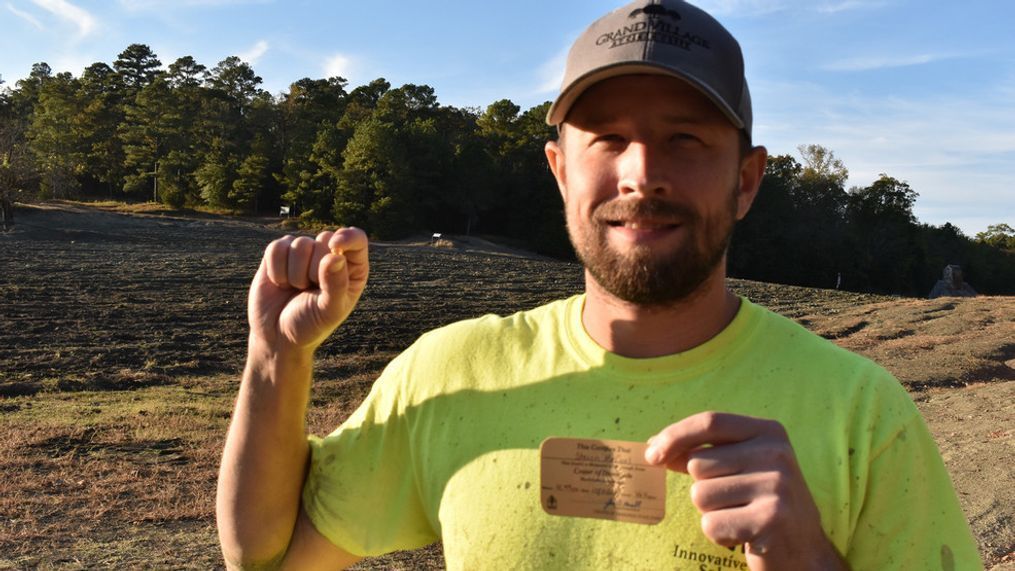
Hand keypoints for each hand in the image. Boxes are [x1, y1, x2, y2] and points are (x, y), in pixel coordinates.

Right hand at [247, 227, 368, 356]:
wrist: (278, 336)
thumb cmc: (310, 325)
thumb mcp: (329, 311)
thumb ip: (336, 284)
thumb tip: (335, 255)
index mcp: (352, 268)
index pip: (357, 239)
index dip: (348, 237)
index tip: (335, 246)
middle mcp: (329, 255)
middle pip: (325, 239)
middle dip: (315, 269)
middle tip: (311, 290)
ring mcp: (304, 252)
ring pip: (299, 243)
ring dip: (294, 273)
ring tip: (296, 289)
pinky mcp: (279, 253)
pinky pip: (276, 248)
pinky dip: (276, 270)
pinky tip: (280, 284)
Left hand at [645, 412, 846, 569]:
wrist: (805, 552)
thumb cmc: (762, 504)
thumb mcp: (740, 467)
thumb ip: (703, 453)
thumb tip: (654, 447)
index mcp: (770, 432)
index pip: (709, 422)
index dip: (674, 436)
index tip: (651, 455)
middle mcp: (776, 454)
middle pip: (698, 463)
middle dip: (703, 487)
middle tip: (735, 501)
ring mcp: (776, 487)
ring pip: (700, 495)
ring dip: (712, 513)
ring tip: (742, 517)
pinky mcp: (770, 521)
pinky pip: (711, 524)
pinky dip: (719, 535)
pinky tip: (746, 535)